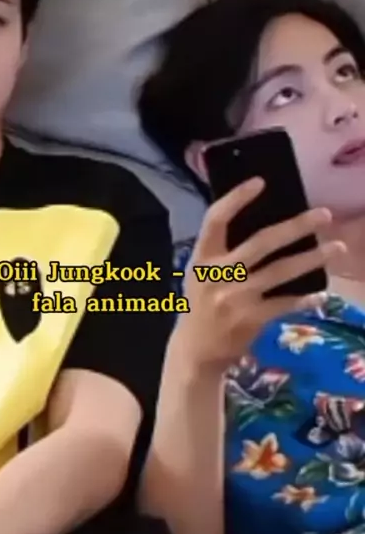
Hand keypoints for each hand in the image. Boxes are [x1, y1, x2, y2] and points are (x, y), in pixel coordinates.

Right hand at [178, 177, 345, 371]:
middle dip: (296, 227)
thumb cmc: (200, 304)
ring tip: (337, 247)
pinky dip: (305, 299)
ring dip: (313, 258)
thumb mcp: (200, 273)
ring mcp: (237, 298)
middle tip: (325, 214)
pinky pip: (285, 304)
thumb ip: (222, 252)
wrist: (195, 351)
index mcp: (202, 257)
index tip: (260, 182)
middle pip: (261, 243)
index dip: (235, 199)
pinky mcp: (252, 320)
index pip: (216, 219)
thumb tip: (264, 224)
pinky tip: (322, 293)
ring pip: (281, 272)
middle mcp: (219, 274)